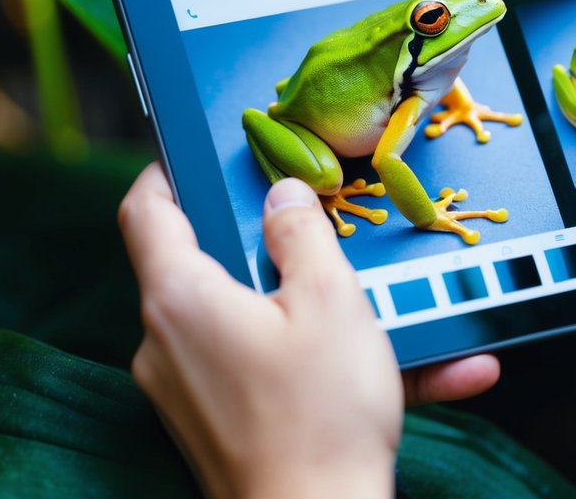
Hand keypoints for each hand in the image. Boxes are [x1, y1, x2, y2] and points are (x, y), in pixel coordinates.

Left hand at [118, 164, 499, 498]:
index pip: (148, 209)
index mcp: (183, 298)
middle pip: (210, 264)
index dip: (172, 170)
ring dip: (323, 310)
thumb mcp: (332, 301)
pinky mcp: (221, 422)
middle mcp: (170, 341)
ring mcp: (191, 387)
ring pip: (254, 319)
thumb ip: (304, 234)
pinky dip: (331, 361)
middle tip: (326, 228)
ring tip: (405, 310)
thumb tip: (284, 196)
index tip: (205, 154)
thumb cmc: (321, 417)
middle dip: (274, 244)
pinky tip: (427, 369)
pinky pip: (275, 368)